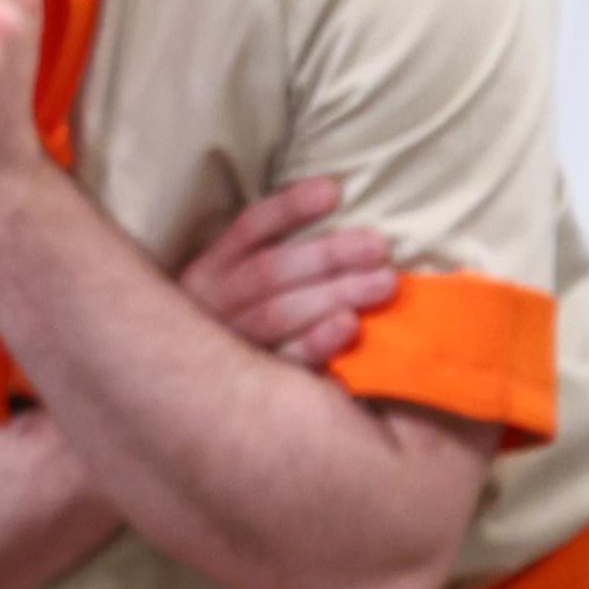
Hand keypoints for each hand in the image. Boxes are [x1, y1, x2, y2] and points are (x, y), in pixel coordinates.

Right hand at [179, 177, 396, 368]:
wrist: (204, 397)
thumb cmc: (245, 327)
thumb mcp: (241, 285)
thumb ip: (278, 256)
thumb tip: (337, 206)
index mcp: (208, 273)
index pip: (248, 231)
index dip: (289, 209)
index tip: (334, 191)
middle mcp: (210, 306)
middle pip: (268, 272)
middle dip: (327, 255)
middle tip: (379, 246)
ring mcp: (227, 347)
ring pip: (277, 312)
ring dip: (334, 293)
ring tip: (384, 283)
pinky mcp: (249, 388)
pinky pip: (283, 361)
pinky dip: (316, 341)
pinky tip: (350, 326)